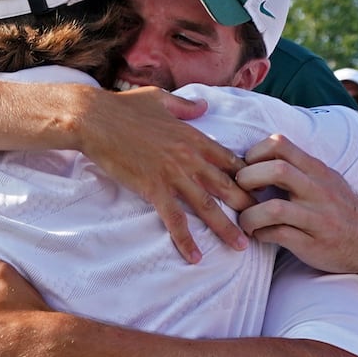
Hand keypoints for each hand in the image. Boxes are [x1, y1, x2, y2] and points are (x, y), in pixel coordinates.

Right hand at [77, 86, 251, 263]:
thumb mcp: (160, 99)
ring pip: (206, 206)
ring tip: (240, 246)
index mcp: (193, 136)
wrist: (95, 119)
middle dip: (246, 206)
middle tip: (262, 224)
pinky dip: (186, 239)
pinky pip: (174, 219)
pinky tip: (195, 256)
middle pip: (226, 185)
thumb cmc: (123, 106)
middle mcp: (189, 157)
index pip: (230, 159)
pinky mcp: (153, 188)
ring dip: (225, 228)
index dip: (247, 177)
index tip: (260, 192)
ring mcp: (173, 174)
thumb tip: (204, 106)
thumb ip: (185, 106)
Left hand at [237, 134, 357, 274]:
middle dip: (247, 179)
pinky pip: (278, 235)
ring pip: (273, 208)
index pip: (280, 144)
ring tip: (246, 220)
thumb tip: (253, 158)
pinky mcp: (313, 244)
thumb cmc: (339, 209)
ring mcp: (317, 218)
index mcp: (317, 170)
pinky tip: (260, 234)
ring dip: (249, 215)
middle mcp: (318, 190)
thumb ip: (297, 168)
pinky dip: (260, 234)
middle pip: (277, 169)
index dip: (254, 153)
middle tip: (240, 193)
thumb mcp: (325, 180)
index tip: (246, 168)